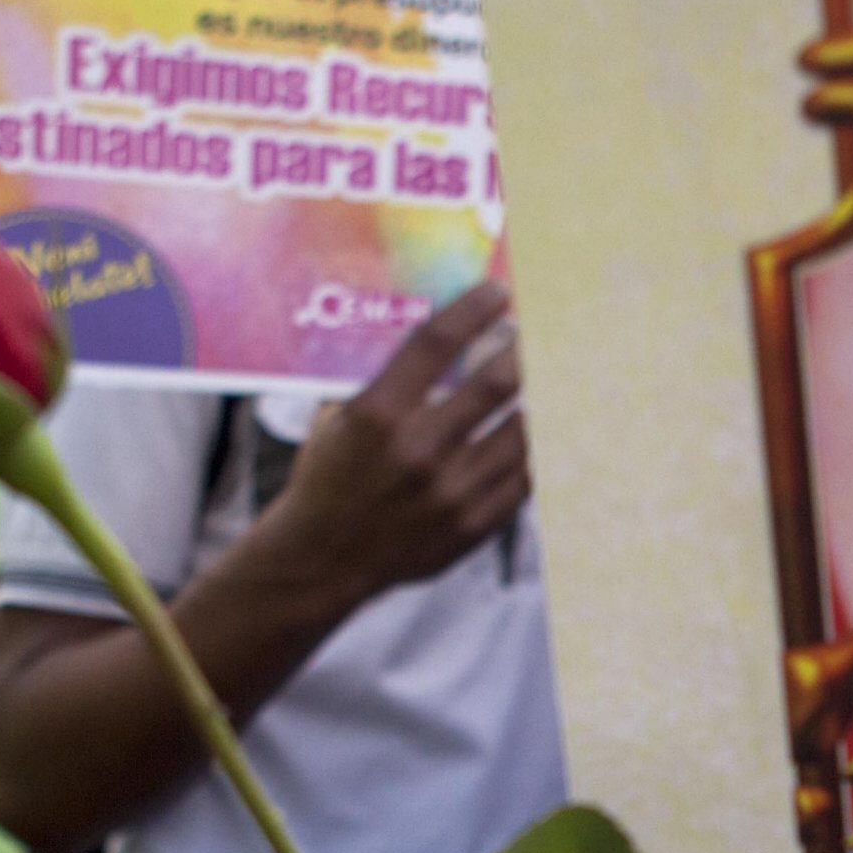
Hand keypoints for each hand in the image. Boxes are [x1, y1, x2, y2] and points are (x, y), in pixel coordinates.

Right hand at [278, 280, 531, 600]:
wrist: (323, 560)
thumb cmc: (329, 478)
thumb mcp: (339, 419)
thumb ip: (386, 381)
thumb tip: (439, 332)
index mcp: (378, 415)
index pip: (438, 342)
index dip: (475, 309)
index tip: (498, 292)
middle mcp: (418, 451)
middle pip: (496, 382)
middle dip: (519, 350)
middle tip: (525, 336)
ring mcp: (451, 493)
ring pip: (521, 430)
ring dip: (529, 402)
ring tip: (530, 386)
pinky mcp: (472, 526)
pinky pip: (523, 477)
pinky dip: (526, 451)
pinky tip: (520, 435)